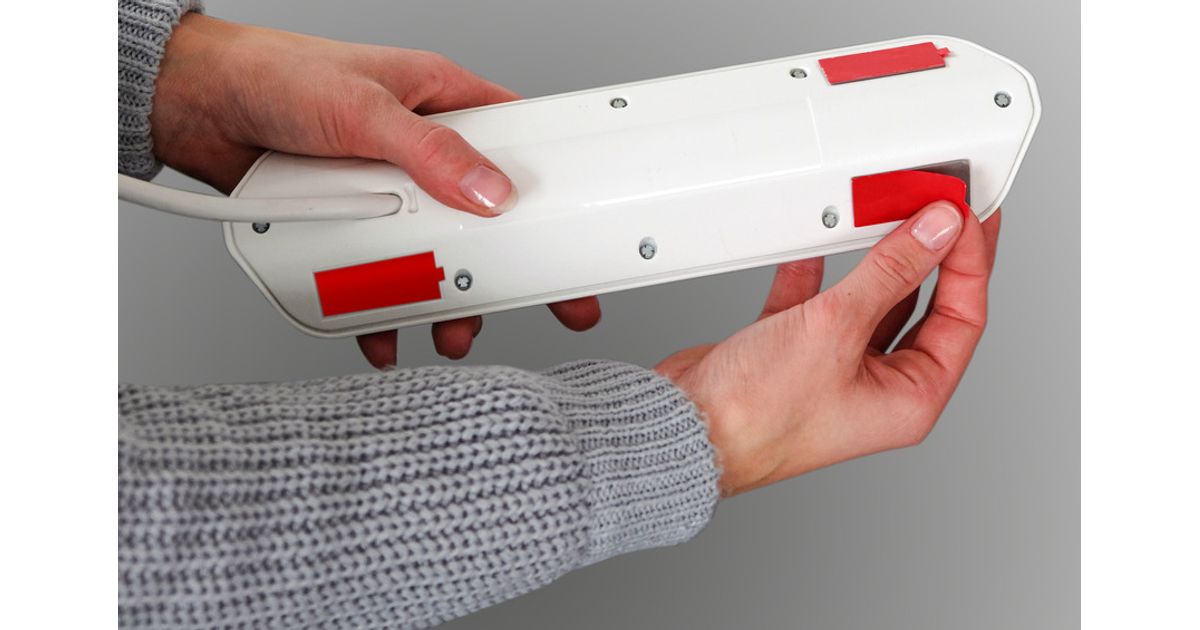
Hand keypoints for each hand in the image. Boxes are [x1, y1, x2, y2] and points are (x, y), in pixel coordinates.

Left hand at [151, 13, 599, 365]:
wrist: (198, 104)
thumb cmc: (279, 75)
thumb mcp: (364, 109)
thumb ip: (430, 151)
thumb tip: (488, 191)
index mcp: (443, 102)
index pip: (516, 145)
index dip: (549, 189)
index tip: (574, 230)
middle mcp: (422, 152)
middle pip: (481, 217)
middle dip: (500, 269)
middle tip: (532, 303)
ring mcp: (388, 191)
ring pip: (434, 254)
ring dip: (442, 299)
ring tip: (446, 330)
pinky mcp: (352, 224)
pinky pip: (380, 274)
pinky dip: (383, 308)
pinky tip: (383, 331)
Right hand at [657, 202, 999, 495]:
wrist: (684, 427)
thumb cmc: (755, 415)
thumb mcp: (836, 329)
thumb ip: (890, 272)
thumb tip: (936, 233)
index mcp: (910, 399)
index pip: (963, 317)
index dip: (969, 260)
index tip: (962, 215)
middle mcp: (877, 389)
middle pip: (923, 307)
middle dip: (928, 255)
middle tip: (939, 208)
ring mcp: (835, 371)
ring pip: (871, 301)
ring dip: (873, 259)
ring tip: (886, 214)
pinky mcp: (794, 354)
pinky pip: (816, 303)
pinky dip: (815, 272)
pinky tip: (813, 248)